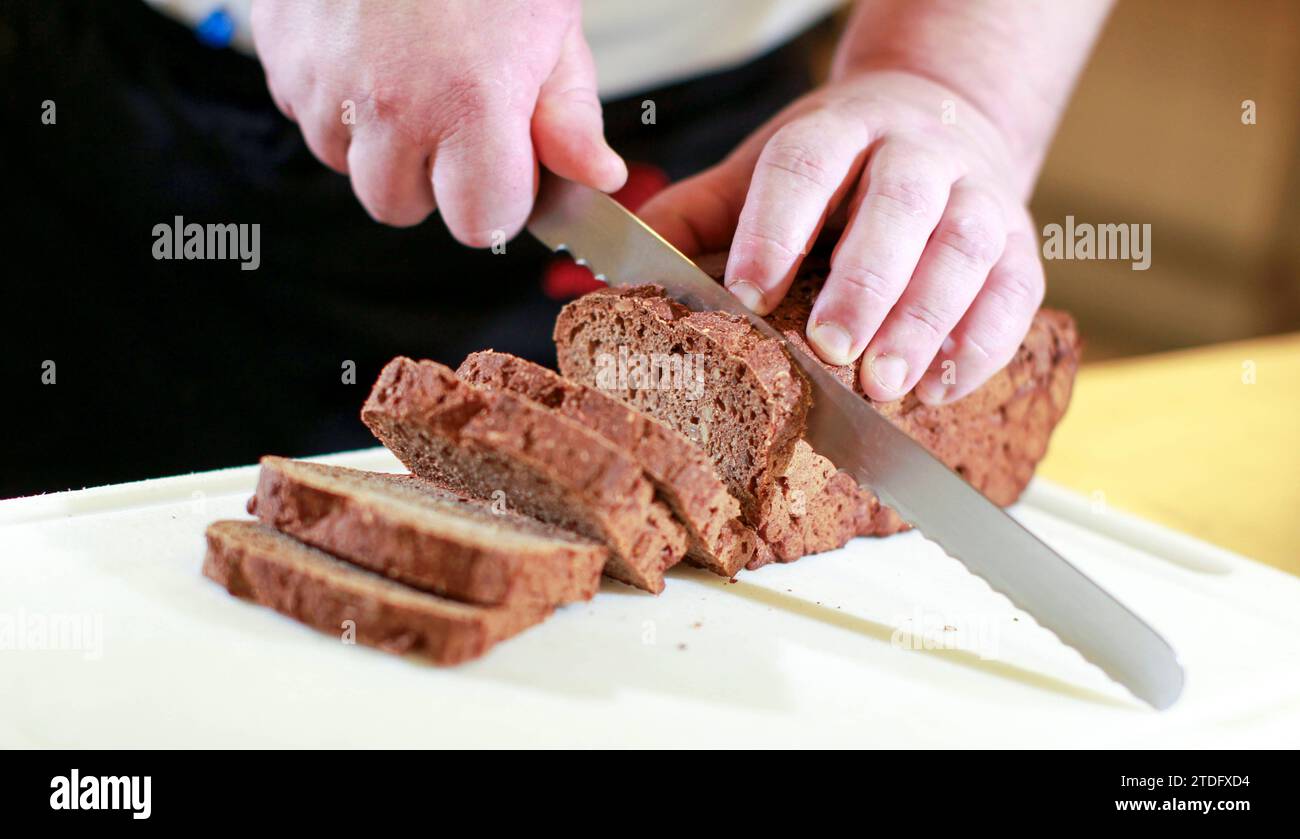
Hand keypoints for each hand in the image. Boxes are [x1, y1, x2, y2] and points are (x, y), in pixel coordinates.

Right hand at [251, 0, 625, 243]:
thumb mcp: (550, 24)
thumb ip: (570, 114)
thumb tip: (596, 177)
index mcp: (469, 107)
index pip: (480, 223)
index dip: (498, 197)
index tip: (505, 162)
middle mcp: (390, 106)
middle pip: (399, 206)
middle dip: (430, 179)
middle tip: (453, 116)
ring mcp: (324, 80)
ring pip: (343, 161)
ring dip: (375, 137)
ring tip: (409, 68)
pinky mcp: (280, 50)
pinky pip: (303, 109)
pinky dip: (332, 95)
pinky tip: (366, 46)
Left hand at [638, 70, 1044, 404]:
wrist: (941, 123)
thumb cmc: (837, 169)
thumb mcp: (762, 170)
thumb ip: (698, 217)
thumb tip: (617, 278)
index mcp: (840, 129)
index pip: (806, 165)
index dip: (775, 228)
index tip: (747, 292)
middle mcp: (917, 153)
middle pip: (900, 206)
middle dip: (867, 282)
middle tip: (832, 349)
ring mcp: (979, 195)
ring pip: (966, 249)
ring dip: (929, 320)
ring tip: (887, 384)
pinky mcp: (1020, 244)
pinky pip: (1017, 291)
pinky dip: (984, 343)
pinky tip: (943, 388)